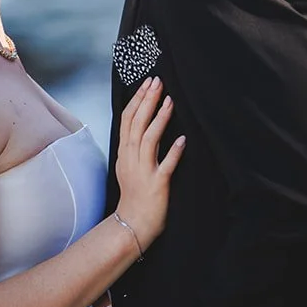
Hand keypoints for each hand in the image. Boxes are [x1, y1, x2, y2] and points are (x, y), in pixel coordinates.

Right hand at [114, 77, 185, 253]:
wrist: (132, 224)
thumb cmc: (133, 195)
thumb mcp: (128, 165)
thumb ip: (134, 145)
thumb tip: (144, 122)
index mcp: (124, 152)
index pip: (127, 119)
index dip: (137, 99)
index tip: (147, 83)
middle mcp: (131, 158)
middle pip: (136, 124)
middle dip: (147, 101)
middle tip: (157, 82)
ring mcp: (143, 171)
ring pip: (148, 140)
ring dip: (159, 119)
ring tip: (169, 101)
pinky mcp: (157, 184)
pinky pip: (165, 166)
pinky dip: (173, 152)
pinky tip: (182, 139)